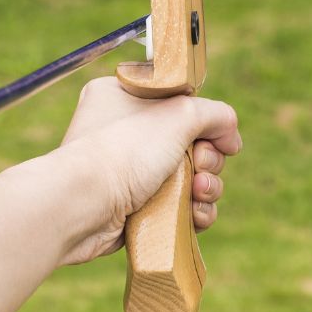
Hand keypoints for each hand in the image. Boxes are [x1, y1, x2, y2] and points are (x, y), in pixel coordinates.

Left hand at [59, 77, 241, 263]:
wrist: (81, 207)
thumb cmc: (122, 152)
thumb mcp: (178, 115)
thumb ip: (215, 114)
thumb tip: (230, 133)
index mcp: (126, 97)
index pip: (181, 102)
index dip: (206, 121)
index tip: (221, 137)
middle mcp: (126, 132)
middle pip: (192, 142)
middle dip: (208, 159)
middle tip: (199, 165)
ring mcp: (130, 172)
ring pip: (190, 178)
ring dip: (206, 187)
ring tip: (198, 192)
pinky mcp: (135, 207)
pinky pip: (178, 206)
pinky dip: (193, 211)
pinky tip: (195, 214)